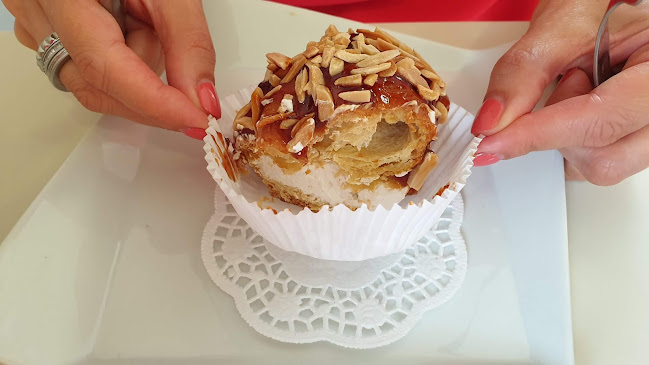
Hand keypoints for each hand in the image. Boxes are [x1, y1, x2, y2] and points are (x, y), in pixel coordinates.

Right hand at [4, 0, 219, 138]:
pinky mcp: (46, 33)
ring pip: (94, 83)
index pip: (103, 66)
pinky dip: (123, 62)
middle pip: (96, 86)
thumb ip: (188, 43)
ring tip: (148, 25)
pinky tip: (130, 29)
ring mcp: (35, 24)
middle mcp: (35, 9)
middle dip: (151, 92)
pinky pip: (87, 70)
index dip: (153, 102)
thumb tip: (200, 99)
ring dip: (136, 69)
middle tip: (192, 93)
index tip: (193, 118)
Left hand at [471, 0, 648, 184]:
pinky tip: (582, 106)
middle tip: (565, 80)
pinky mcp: (635, 143)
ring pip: (601, 166)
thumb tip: (492, 121)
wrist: (613, 11)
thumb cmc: (603, 12)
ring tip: (579, 86)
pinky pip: (596, 162)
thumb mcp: (561, 28)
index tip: (493, 140)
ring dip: (568, 134)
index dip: (540, 133)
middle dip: (561, 129)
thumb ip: (523, 73)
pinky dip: (574, 140)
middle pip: (605, 159)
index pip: (601, 120)